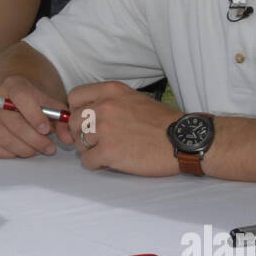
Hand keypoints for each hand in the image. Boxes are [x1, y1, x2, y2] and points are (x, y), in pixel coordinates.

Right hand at [0, 75, 70, 157]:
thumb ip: (62, 120)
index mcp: (14, 84)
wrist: (15, 98)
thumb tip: (69, 139)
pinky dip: (11, 154)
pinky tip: (23, 150)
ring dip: (25, 149)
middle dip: (35, 140)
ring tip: (39, 149)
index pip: (21, 97)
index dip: (34, 115)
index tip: (46, 129)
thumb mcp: (51, 104)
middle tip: (50, 148)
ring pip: (4, 138)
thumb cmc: (36, 102)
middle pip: (13, 123)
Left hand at [67, 82, 182, 175]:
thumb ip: (109, 102)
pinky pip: (87, 161)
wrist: (182, 140)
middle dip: (81, 133)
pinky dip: (96, 164)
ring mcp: (105, 129)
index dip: (76, 111)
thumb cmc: (162, 122)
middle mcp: (104, 107)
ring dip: (90, 150)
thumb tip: (85, 113)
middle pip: (72, 122)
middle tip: (98, 141)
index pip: (74, 97)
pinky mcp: (108, 151)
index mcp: (111, 91)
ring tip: (109, 151)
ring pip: (78, 143)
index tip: (84, 121)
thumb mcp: (133, 99)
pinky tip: (112, 161)